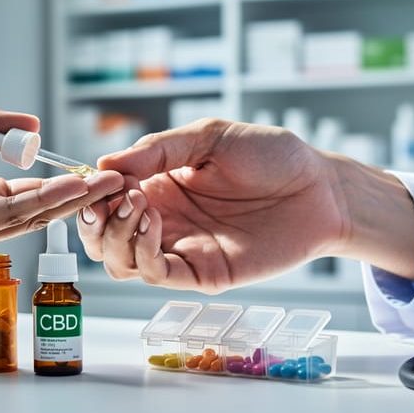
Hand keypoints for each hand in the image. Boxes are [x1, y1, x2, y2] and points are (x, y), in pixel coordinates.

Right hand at [78, 119, 413, 292]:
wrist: (320, 188)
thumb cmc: (270, 155)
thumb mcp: (209, 138)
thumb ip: (157, 150)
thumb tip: (103, 163)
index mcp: (158, 184)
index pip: (105, 199)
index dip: (93, 191)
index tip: (99, 176)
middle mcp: (163, 220)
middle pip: (102, 236)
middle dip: (94, 219)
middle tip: (115, 195)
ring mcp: (180, 248)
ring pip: (120, 261)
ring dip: (115, 235)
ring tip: (139, 204)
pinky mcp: (202, 273)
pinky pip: (156, 274)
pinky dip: (143, 252)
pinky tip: (154, 222)